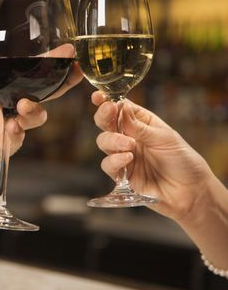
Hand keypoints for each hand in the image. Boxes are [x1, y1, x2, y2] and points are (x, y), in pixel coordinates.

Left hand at [0, 37, 81, 203]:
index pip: (27, 70)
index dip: (47, 61)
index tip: (66, 50)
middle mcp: (7, 101)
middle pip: (42, 91)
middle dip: (61, 82)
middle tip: (72, 71)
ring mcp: (6, 123)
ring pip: (36, 115)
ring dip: (36, 109)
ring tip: (25, 104)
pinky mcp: (2, 144)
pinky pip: (18, 137)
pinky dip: (18, 131)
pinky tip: (12, 126)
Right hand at [92, 91, 218, 221]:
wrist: (190, 191)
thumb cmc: (182, 160)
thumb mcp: (164, 138)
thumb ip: (139, 126)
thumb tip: (122, 107)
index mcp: (141, 122)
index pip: (120, 108)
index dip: (107, 100)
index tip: (99, 97)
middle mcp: (128, 136)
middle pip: (105, 122)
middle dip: (103, 116)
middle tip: (109, 112)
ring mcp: (123, 155)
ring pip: (103, 141)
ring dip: (112, 140)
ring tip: (129, 144)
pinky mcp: (120, 175)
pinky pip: (108, 164)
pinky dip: (115, 160)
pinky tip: (128, 159)